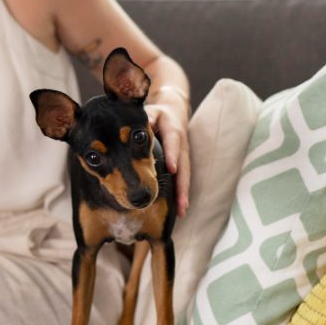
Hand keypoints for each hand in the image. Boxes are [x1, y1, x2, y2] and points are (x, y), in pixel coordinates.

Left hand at [144, 103, 190, 217]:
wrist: (174, 112)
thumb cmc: (159, 114)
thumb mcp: (153, 112)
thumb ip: (147, 117)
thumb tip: (140, 125)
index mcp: (174, 132)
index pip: (174, 145)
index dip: (173, 156)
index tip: (172, 169)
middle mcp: (182, 147)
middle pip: (184, 168)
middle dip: (182, 186)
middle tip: (181, 204)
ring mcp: (183, 157)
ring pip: (185, 177)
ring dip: (183, 195)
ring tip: (182, 212)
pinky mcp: (182, 163)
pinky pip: (182, 179)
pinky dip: (181, 193)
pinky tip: (179, 209)